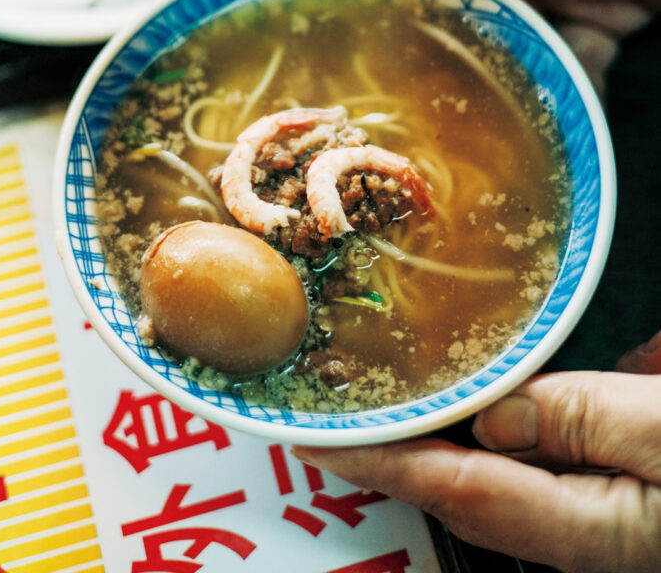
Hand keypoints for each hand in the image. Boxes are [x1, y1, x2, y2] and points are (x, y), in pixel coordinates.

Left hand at [293, 332, 660, 572]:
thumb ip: (586, 425)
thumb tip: (498, 419)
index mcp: (591, 525)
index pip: (460, 491)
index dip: (386, 463)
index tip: (325, 438)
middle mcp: (581, 525)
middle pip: (463, 490)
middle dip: (394, 460)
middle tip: (334, 418)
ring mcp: (594, 503)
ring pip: (491, 477)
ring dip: (432, 446)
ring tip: (382, 410)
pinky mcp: (607, 477)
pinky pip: (529, 459)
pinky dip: (484, 433)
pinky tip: (470, 408)